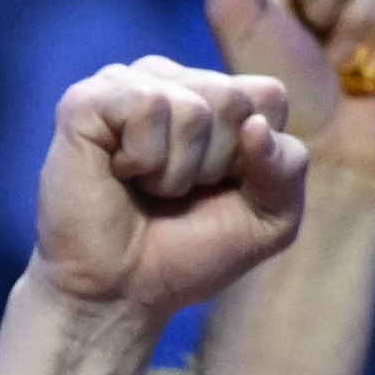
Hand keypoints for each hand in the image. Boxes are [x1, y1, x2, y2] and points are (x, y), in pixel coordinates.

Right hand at [28, 59, 303, 322]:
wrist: (118, 293)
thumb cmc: (187, 253)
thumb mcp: (269, 219)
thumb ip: (288, 168)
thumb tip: (255, 126)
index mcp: (214, 97)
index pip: (269, 96)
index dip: (253, 158)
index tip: (218, 189)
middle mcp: (170, 80)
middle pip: (233, 100)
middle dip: (213, 165)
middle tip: (175, 194)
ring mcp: (125, 85)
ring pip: (192, 107)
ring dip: (175, 171)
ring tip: (145, 187)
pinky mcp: (86, 101)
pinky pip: (147, 106)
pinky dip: (143, 158)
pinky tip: (119, 173)